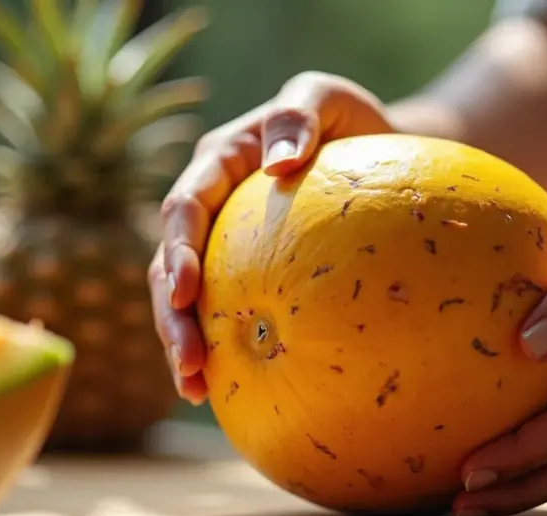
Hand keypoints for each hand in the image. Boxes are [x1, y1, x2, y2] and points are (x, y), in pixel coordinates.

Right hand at [147, 72, 393, 403]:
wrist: (376, 151)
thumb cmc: (351, 123)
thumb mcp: (328, 97)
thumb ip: (299, 114)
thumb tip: (280, 164)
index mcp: (220, 161)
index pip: (185, 205)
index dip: (178, 249)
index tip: (187, 291)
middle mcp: (211, 203)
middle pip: (170, 262)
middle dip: (171, 315)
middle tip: (189, 362)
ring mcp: (223, 241)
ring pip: (184, 296)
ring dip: (182, 341)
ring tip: (194, 388)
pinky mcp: (244, 271)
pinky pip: (224, 309)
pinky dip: (219, 346)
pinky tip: (226, 388)